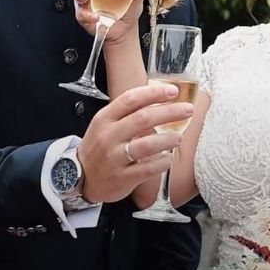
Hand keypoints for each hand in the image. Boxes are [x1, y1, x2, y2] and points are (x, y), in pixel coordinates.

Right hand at [78, 83, 192, 203]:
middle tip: (188, 110)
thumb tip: (160, 100)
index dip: (154, 93)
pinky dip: (162, 162)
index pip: (131, 99)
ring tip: (179, 137)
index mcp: (104, 118)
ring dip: (168, 138)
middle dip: (169, 112)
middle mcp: (108, 136)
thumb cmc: (99, 147)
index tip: (173, 91)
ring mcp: (114, 158)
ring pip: (147, 145)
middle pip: (143, 119)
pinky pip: (148, 168)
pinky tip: (168, 158)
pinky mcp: (122, 178)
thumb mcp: (105, 125)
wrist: (81, 178)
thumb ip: (127, 114)